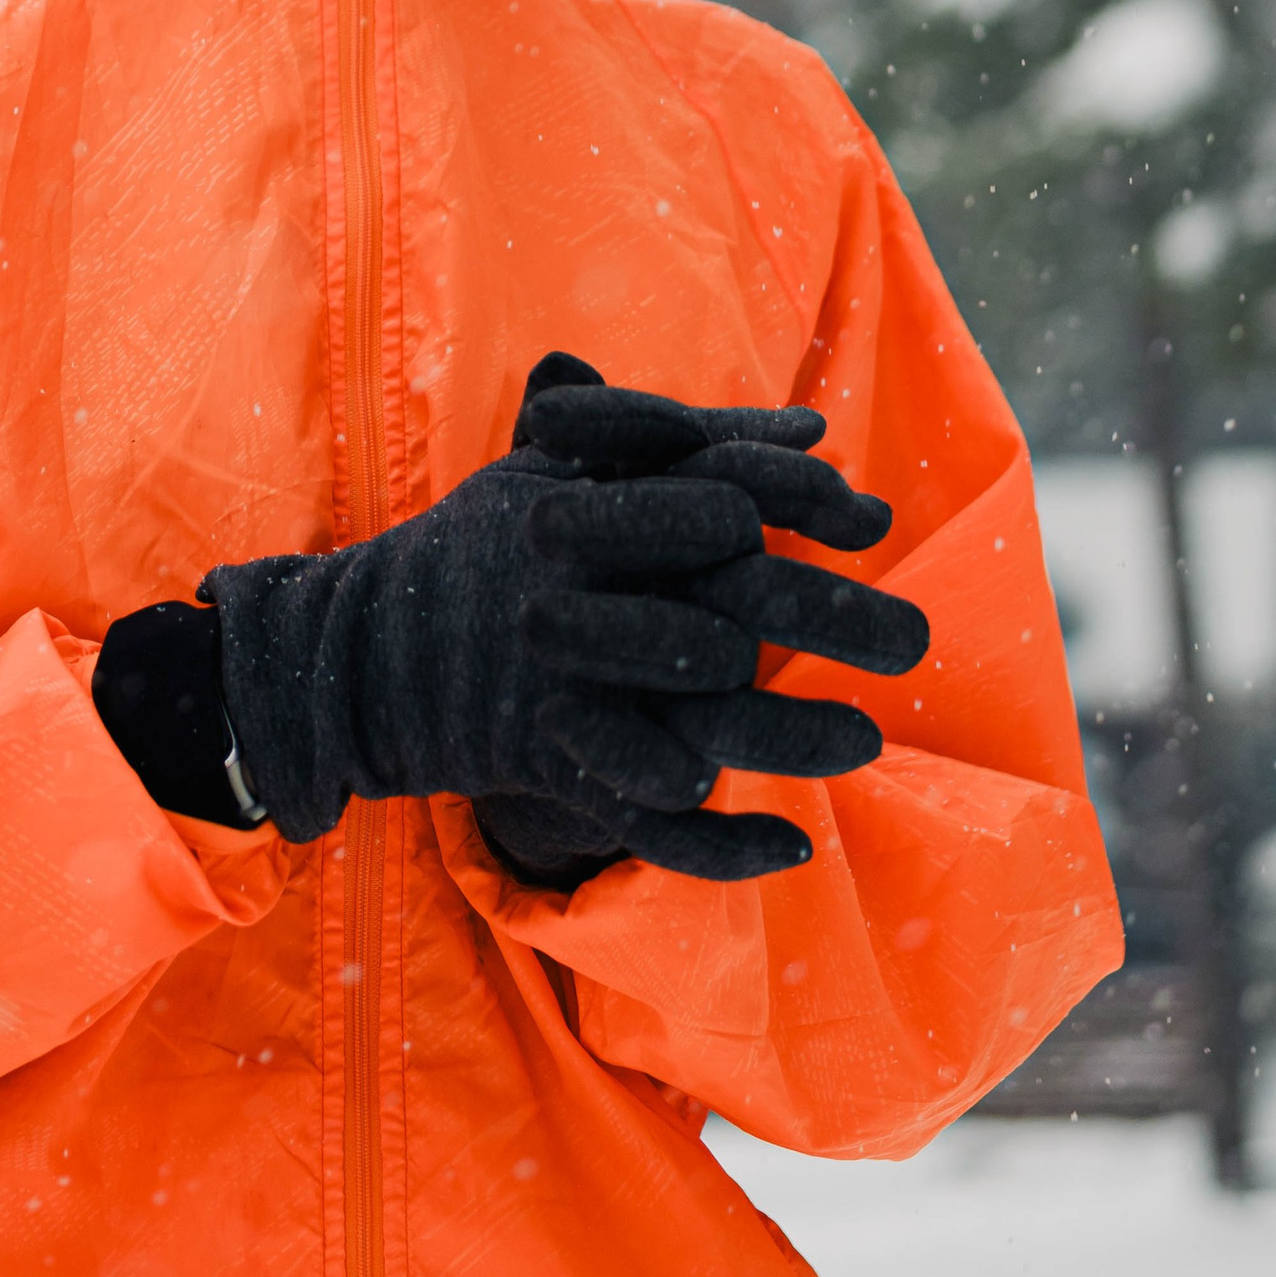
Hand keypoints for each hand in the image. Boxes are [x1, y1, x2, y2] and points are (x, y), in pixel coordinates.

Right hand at [475, 353, 917, 886]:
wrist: (359, 654)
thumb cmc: (484, 545)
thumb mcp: (559, 468)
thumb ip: (680, 439)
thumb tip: (814, 430)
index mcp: (572, 505)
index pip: (716, 494)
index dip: (803, 505)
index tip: (868, 523)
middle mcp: (567, 590)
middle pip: (732, 603)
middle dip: (835, 620)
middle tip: (916, 642)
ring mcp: (558, 683)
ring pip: (704, 715)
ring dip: (797, 733)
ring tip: (868, 739)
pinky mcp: (547, 765)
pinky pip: (647, 818)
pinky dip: (721, 845)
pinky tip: (792, 846)